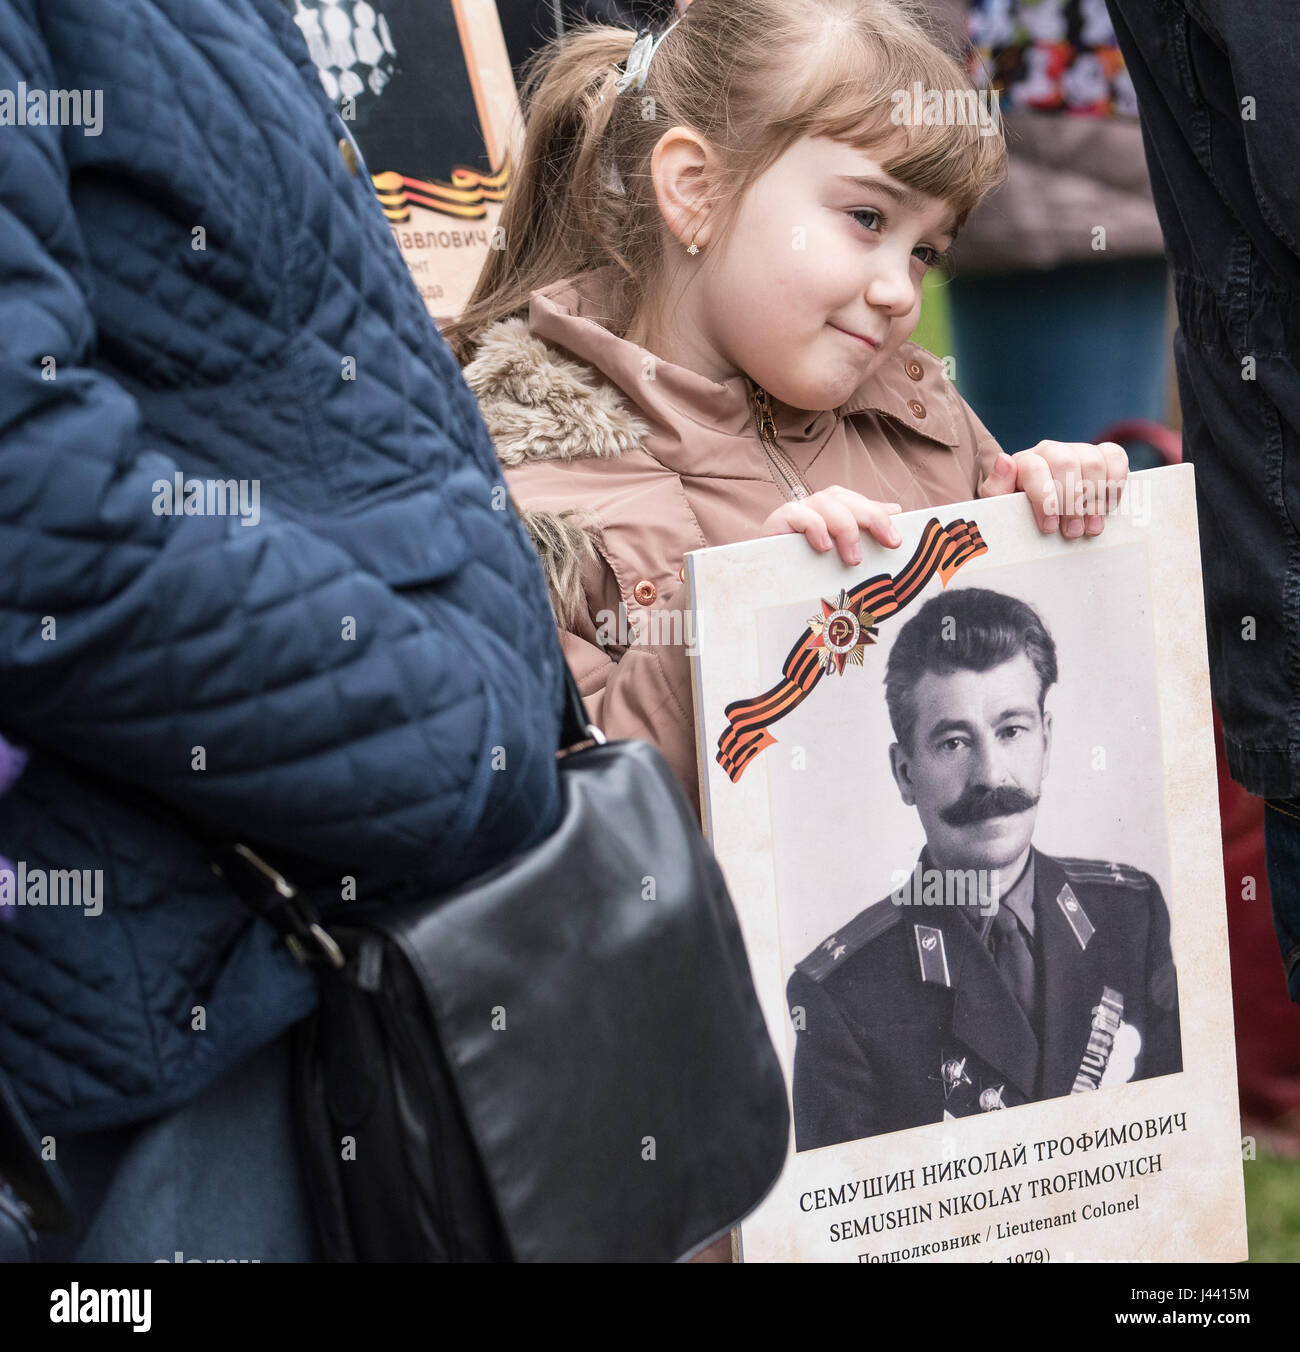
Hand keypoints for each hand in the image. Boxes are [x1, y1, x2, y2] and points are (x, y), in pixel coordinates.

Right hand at [761, 486, 902, 565]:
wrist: (764, 587)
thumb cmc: (804, 572)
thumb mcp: (838, 556)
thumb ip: (864, 533)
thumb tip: (895, 510)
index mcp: (828, 512)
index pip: (855, 501)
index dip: (877, 514)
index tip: (896, 540)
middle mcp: (811, 508)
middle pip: (842, 499)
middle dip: (870, 518)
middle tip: (888, 543)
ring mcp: (794, 514)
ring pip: (824, 503)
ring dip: (845, 527)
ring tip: (853, 557)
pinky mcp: (775, 523)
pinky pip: (797, 514)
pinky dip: (814, 526)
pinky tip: (823, 546)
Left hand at [979, 440, 1128, 536]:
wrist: (1038, 511)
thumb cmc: (1018, 511)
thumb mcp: (1001, 505)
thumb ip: (996, 487)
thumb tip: (1004, 460)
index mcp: (1024, 461)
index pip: (1035, 468)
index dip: (1045, 498)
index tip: (1049, 527)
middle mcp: (1051, 451)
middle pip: (1067, 464)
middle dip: (1072, 502)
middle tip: (1072, 533)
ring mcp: (1078, 450)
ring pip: (1093, 462)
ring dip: (1096, 498)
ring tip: (1091, 528)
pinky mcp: (1102, 455)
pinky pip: (1116, 457)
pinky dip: (1116, 483)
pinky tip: (1107, 508)